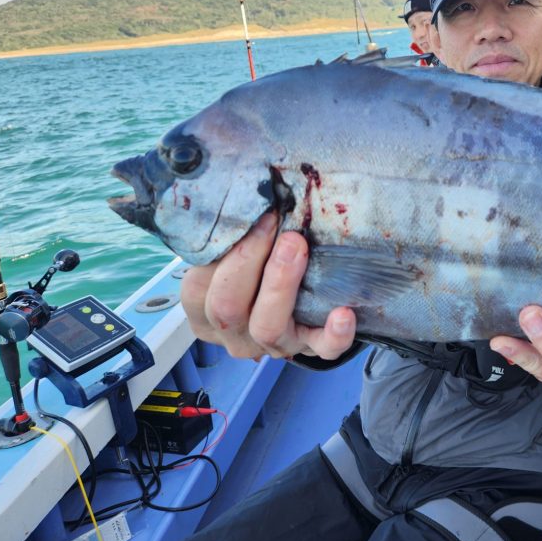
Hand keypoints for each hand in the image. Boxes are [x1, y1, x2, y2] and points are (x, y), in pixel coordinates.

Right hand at [179, 212, 356, 360]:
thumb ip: (232, 232)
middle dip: (249, 261)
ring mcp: (272, 344)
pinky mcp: (309, 347)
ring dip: (281, 285)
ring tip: (297, 247)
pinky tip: (343, 313)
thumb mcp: (233, 252)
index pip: (198, 288)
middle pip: (228, 308)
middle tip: (272, 224)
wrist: (297, 302)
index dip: (223, 252)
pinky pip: (322, 350)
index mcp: (205, 308)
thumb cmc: (256, 265)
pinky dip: (333, 334)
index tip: (250, 215)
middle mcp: (234, 332)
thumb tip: (246, 190)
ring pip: (267, 328)